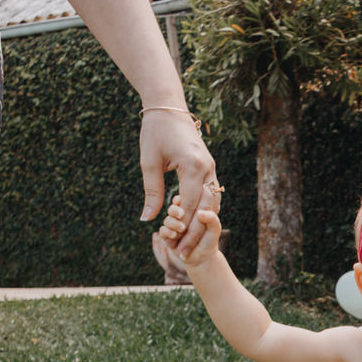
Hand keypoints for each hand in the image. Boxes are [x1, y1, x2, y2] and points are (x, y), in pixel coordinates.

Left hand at [139, 109, 220, 252]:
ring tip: (189, 244)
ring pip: (213, 204)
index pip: (190, 205)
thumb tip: (147, 218)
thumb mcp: (148, 162)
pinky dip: (205, 212)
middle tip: (183, 253)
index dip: (182, 228)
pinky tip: (196, 226)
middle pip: (206, 209)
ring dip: (202, 225)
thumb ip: (152, 192)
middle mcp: (207, 168)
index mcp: (192, 166)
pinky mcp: (210, 168)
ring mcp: (212, 168)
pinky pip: (212, 196)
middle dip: (195, 233)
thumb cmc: (155, 132)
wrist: (168, 108)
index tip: (173, 246)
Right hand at [158, 196, 219, 267]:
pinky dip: (168, 232)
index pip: (185, 199)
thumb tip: (200, 213)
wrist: (202, 258)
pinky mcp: (167, 235)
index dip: (184, 199)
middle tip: (181, 214)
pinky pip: (163, 230)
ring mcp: (173, 225)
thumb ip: (212, 219)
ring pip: (168, 218)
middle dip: (175, 210)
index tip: (185, 201)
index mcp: (191, 210)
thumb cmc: (210, 240)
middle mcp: (181, 216)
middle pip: (174, 207)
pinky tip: (175, 235)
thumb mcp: (215, 229)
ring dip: (173, 223)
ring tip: (182, 229)